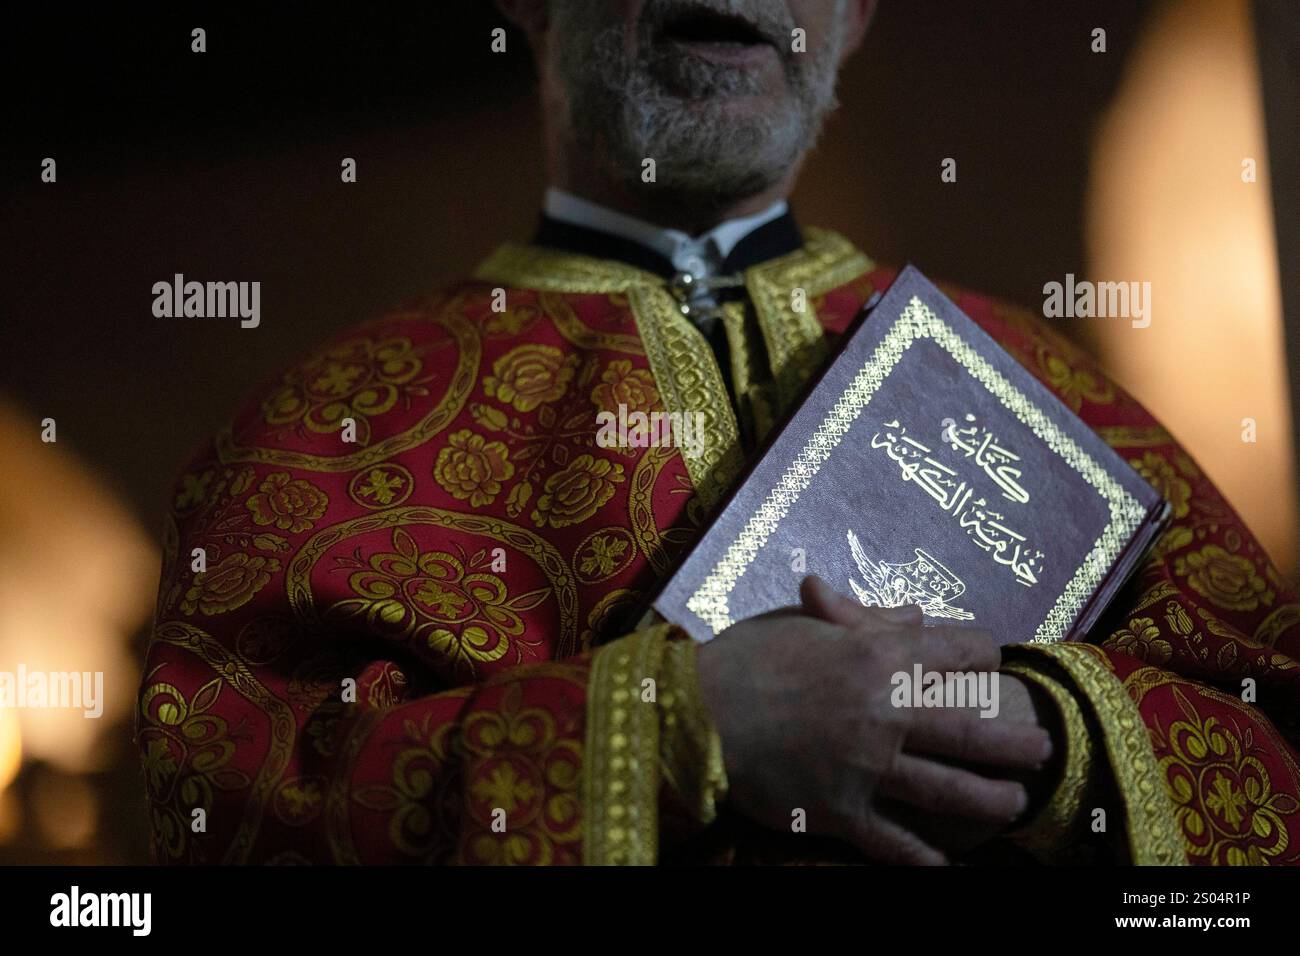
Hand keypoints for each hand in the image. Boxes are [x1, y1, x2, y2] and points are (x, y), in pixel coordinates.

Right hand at [695, 576, 1052, 863]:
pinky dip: (927, 861)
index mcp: (879, 655)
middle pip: (972, 728)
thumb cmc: (744, 658)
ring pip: (950, 790)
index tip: (992, 663)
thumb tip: (913, 613)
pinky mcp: (842, 810)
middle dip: (1015, 741)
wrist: (694, 713)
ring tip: (1014, 805)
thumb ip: (865, 620)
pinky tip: (949, 868)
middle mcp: (885, 710)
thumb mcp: (804, 625)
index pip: (959, 651)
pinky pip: (897, 843)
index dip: (983, 655)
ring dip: (991, 801)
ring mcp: (867, 765)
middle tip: (1041, 748)